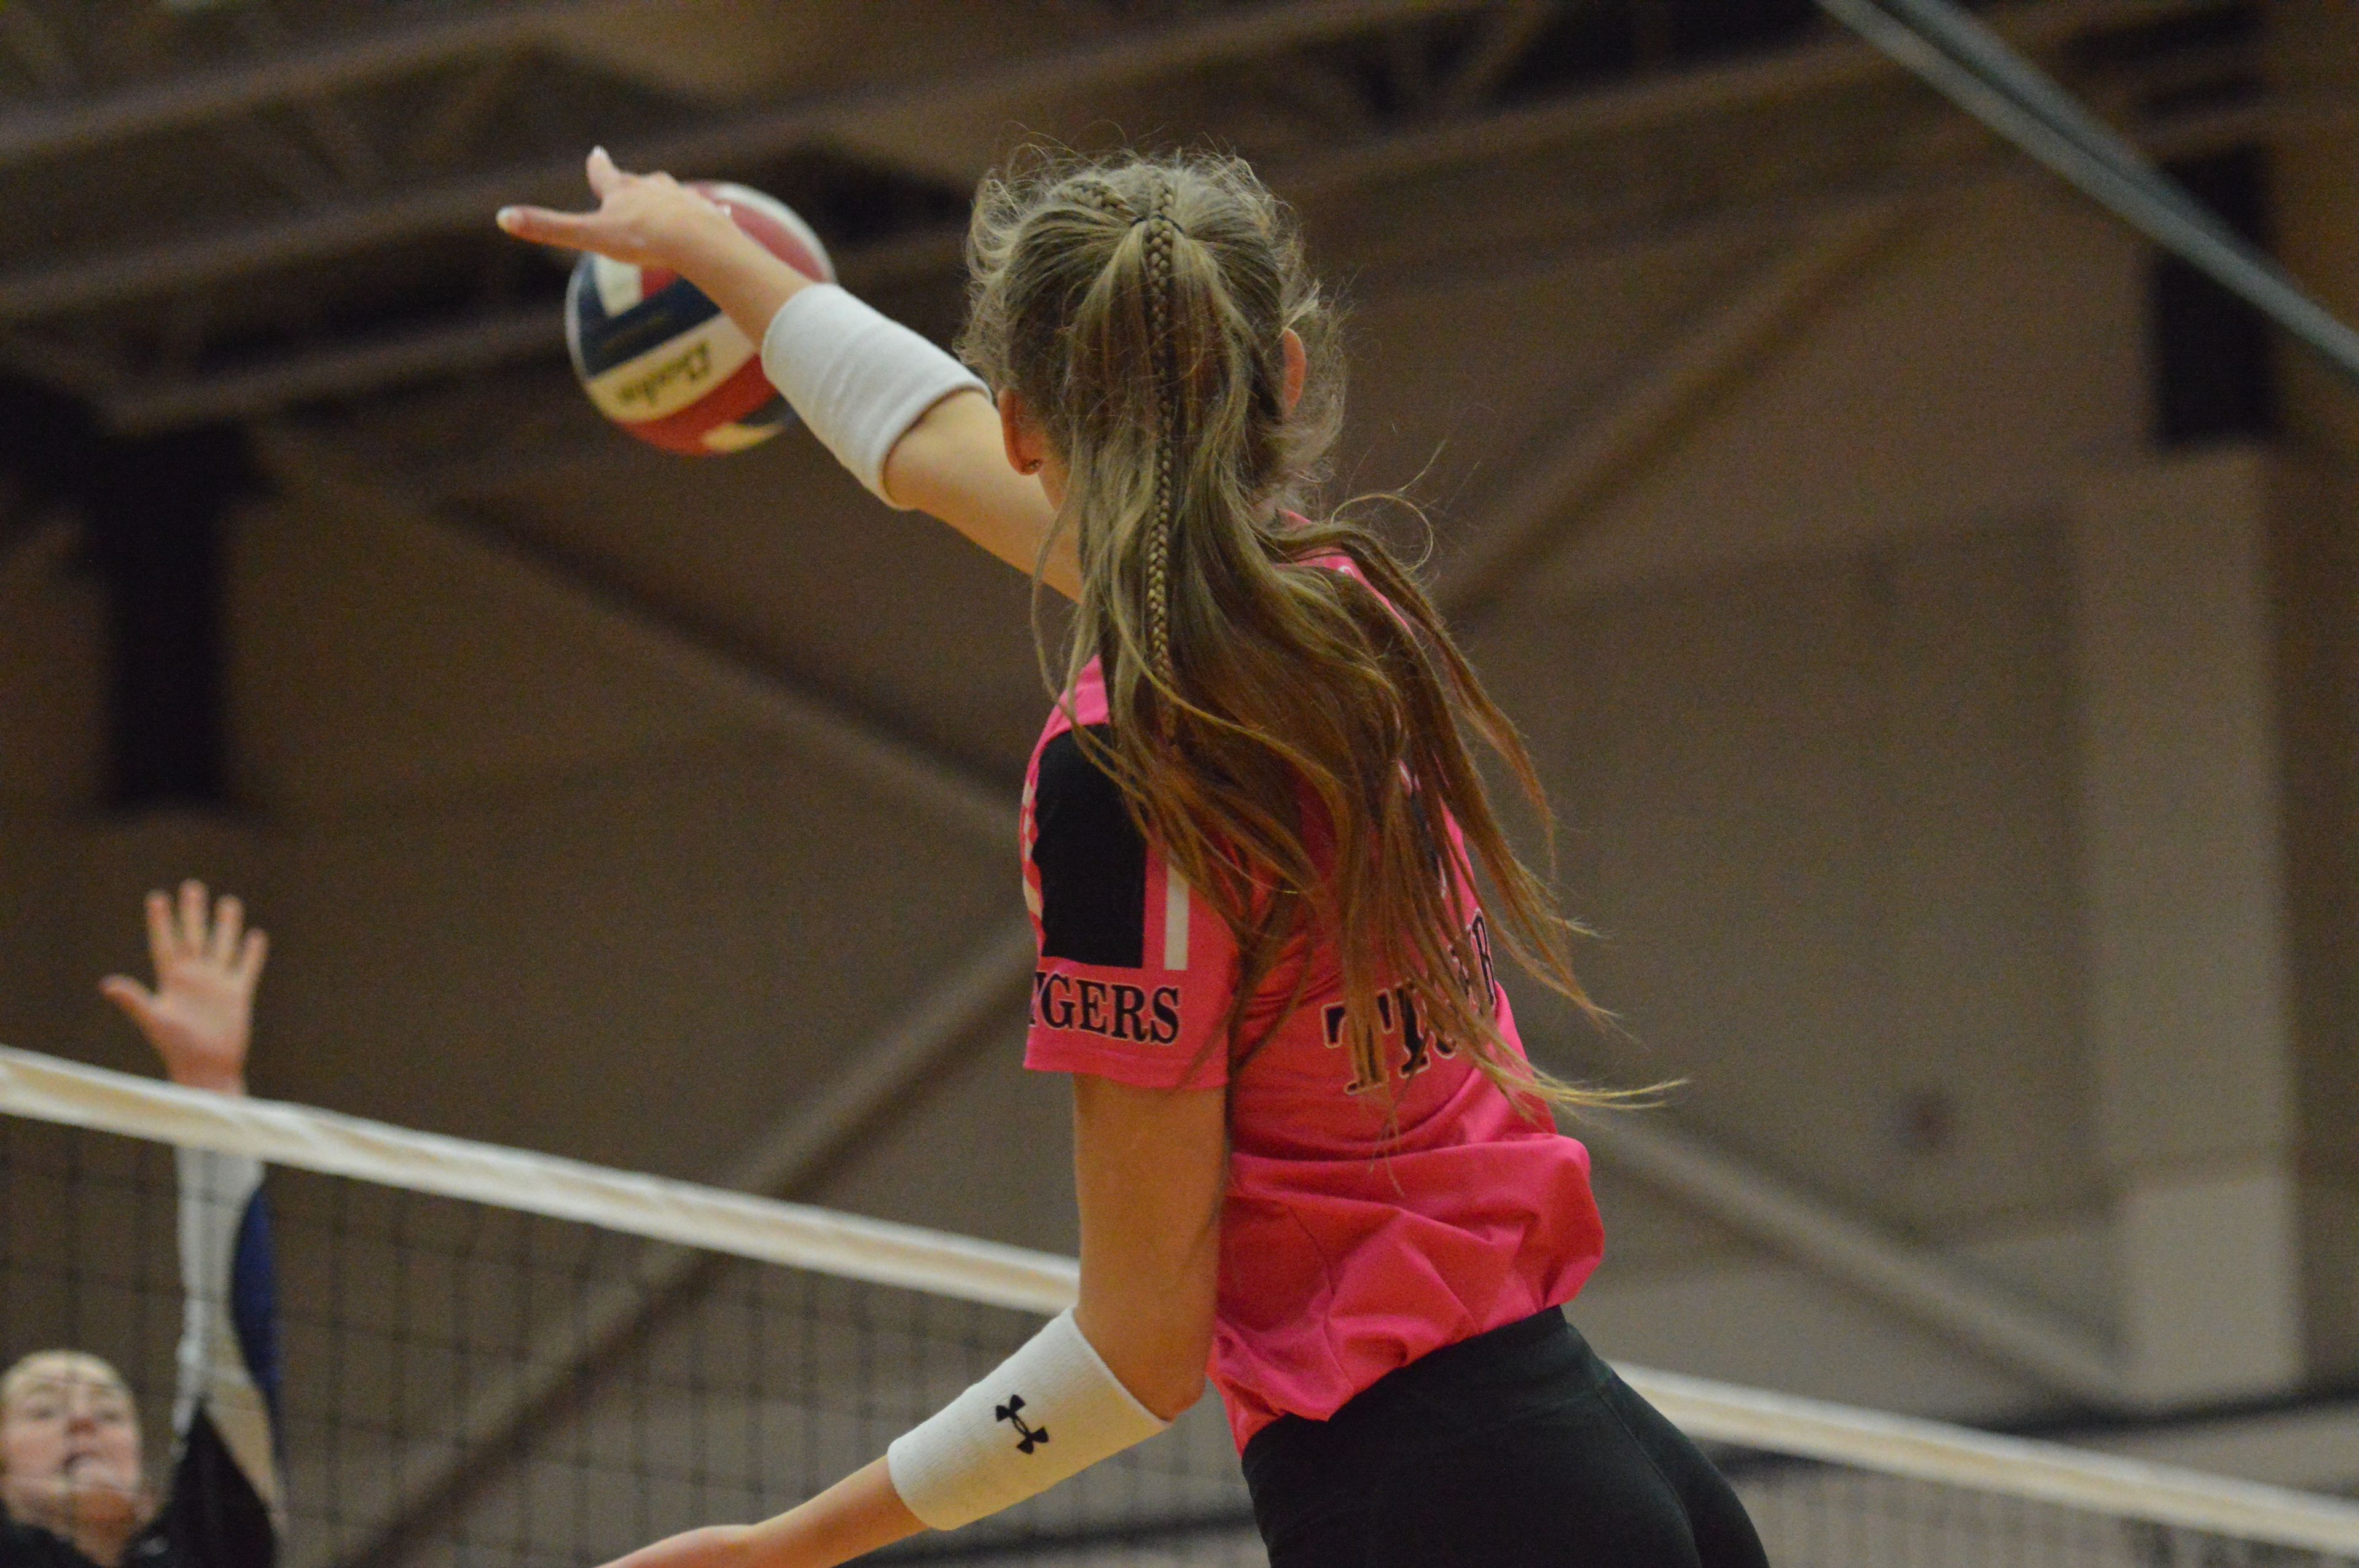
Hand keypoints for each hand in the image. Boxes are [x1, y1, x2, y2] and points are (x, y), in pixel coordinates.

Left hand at [100, 881, 266, 1097]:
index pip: (166, 943)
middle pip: (194, 937)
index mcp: (173, 981)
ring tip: (228, 902)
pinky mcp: (238, 994)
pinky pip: (246, 967)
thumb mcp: (155, 1021)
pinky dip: (252, 952)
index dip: (161, 922)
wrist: (207, 1068)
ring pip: (222, 946)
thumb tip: (107, 984)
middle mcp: (195, 978)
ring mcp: (217, 984)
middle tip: (192, 887)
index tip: (157, 898)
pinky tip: (255, 936)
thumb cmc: (177, 1048)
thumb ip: (134, 1000)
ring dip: (226, 925)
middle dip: (193, 913)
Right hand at [498, 147, 753, 273]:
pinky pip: (710, 214)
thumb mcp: (589, 237)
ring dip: (670, 198)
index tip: (597, 153)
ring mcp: (685, 200)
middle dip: (634, 184)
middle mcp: (654, 187)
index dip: (598, 166)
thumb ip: (549, 228)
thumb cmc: (642, 239)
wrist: (696, 241)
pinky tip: (723, 216)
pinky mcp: (711, 216)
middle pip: (641, 182)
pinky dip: (711, 216)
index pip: (605, 173)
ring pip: (674, 195)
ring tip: (671, 202)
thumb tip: (502, 217)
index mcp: (623, 190)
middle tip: (631, 182)